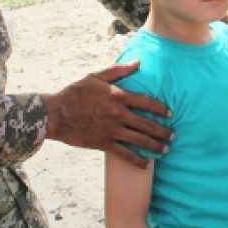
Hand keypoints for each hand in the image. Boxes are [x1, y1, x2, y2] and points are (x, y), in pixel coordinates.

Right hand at [43, 63, 172, 166]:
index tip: (170, 114)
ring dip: (156, 146)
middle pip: (148, 124)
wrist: (55, 114)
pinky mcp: (104, 143)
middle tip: (172, 136)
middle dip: (163, 132)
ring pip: (140, 140)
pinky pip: (125, 154)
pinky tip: (147, 164)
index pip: (147, 102)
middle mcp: (118, 114)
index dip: (161, 109)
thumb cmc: (75, 93)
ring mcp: (112, 130)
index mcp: (118, 95)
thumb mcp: (95, 77)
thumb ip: (118, 70)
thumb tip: (138, 62)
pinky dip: (138, 160)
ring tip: (165, 150)